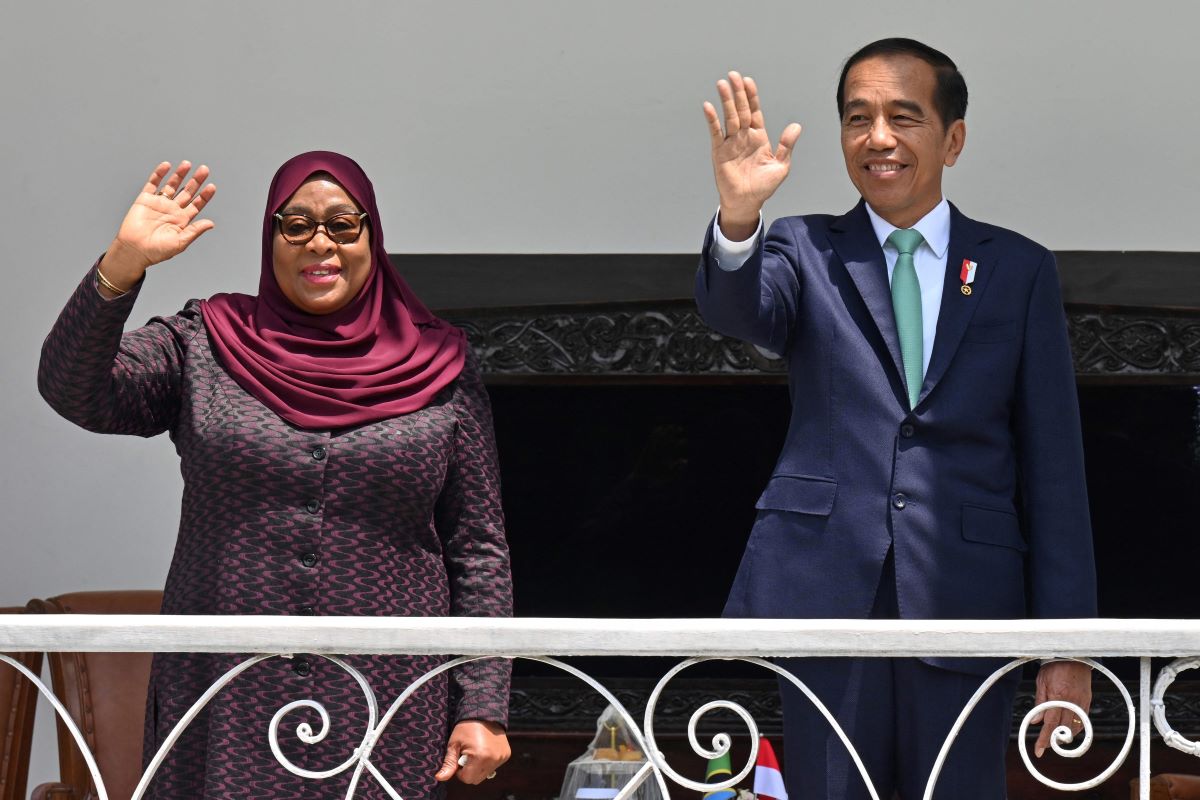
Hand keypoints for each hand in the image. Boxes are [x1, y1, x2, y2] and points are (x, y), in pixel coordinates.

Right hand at [100, 161, 216, 292]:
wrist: (134, 250)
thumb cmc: (157, 251)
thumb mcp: (180, 242)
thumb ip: (194, 231)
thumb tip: (211, 223)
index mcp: (182, 220)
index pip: (197, 204)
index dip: (204, 195)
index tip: (212, 186)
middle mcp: (172, 210)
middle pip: (187, 192)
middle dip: (196, 181)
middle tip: (204, 169)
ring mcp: (159, 203)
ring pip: (172, 185)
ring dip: (179, 175)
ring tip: (187, 164)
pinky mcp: (145, 199)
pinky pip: (153, 183)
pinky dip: (159, 174)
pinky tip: (166, 166)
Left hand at [434, 719, 509, 783]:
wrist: (484, 713)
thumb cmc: (466, 728)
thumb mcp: (454, 744)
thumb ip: (449, 763)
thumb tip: (439, 778)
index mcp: (480, 757)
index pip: (467, 779)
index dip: (460, 771)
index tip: (460, 758)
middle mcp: (493, 759)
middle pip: (477, 779)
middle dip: (470, 771)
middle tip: (467, 755)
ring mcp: (501, 757)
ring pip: (485, 774)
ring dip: (479, 767)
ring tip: (476, 752)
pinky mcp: (506, 755)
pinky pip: (494, 767)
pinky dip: (488, 762)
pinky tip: (485, 750)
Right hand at [702, 71, 801, 239]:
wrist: (747, 202)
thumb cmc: (764, 187)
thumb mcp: (781, 166)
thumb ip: (786, 145)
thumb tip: (796, 126)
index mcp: (759, 137)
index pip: (755, 111)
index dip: (752, 97)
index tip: (748, 81)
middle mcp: (743, 136)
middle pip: (741, 110)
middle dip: (738, 93)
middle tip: (733, 75)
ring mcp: (731, 143)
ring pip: (729, 117)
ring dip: (726, 101)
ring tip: (722, 84)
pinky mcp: (719, 151)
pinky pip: (715, 132)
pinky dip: (712, 119)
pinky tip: (709, 106)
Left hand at [1031, 660, 1091, 757]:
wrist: (1074, 656)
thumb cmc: (1054, 667)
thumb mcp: (1041, 681)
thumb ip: (1039, 702)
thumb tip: (1035, 721)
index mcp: (1058, 696)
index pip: (1050, 724)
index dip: (1044, 739)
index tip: (1039, 750)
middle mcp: (1071, 702)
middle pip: (1063, 729)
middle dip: (1054, 740)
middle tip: (1046, 744)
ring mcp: (1082, 702)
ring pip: (1075, 728)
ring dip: (1065, 735)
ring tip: (1056, 736)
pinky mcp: (1088, 701)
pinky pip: (1083, 721)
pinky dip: (1075, 727)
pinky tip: (1068, 728)